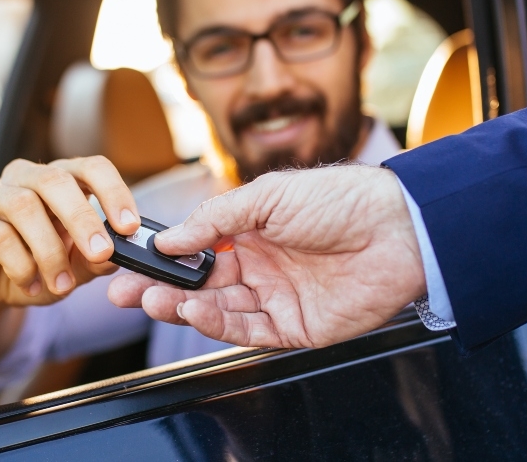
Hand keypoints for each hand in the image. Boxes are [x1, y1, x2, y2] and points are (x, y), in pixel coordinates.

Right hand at [0, 156, 140, 311]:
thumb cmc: (35, 267)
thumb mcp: (74, 267)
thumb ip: (96, 258)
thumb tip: (118, 253)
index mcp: (58, 180)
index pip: (90, 167)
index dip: (113, 191)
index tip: (129, 226)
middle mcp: (24, 178)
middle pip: (55, 180)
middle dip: (83, 218)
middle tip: (101, 253)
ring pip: (25, 206)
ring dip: (50, 251)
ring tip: (63, 285)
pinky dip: (22, 266)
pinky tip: (31, 285)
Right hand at [107, 165, 424, 347]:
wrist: (399, 230)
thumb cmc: (341, 199)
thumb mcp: (268, 195)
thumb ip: (216, 218)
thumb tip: (171, 237)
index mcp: (252, 231)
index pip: (196, 249)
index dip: (164, 258)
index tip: (131, 261)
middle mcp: (261, 266)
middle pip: (200, 284)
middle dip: (161, 288)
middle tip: (127, 291)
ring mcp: (277, 298)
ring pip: (218, 310)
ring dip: (183, 306)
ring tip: (156, 300)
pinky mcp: (296, 328)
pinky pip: (248, 331)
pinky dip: (217, 324)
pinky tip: (195, 311)